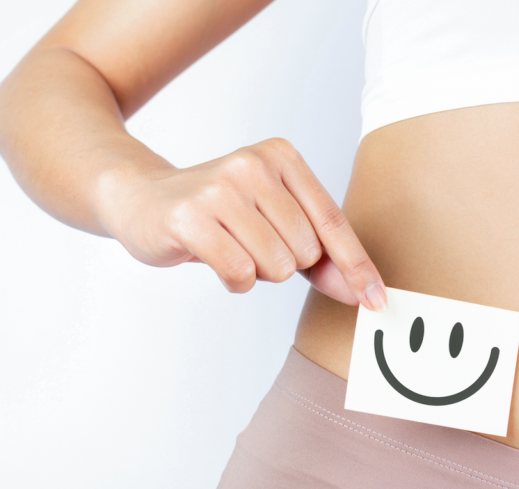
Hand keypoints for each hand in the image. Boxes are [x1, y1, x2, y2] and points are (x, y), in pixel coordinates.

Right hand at [99, 137, 387, 309]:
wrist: (142, 198)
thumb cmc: (219, 214)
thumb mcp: (276, 222)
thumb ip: (322, 256)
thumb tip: (363, 293)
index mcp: (282, 157)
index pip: (333, 222)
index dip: (357, 267)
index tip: (376, 301)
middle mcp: (253, 165)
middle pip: (305, 251)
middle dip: (283, 264)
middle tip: (249, 243)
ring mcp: (220, 189)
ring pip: (275, 265)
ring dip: (256, 272)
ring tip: (229, 246)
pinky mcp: (190, 216)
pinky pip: (240, 273)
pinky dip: (233, 280)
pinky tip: (213, 256)